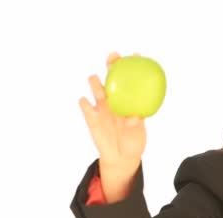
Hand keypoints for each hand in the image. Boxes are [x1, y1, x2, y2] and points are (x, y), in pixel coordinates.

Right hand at [79, 52, 145, 167]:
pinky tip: (86, 102)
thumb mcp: (138, 135)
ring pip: (96, 87)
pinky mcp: (90, 115)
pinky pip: (84, 105)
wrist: (120, 157)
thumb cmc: (133, 143)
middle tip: (113, 58)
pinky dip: (85, 102)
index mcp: (129, 99)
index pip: (131, 78)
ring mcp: (101, 105)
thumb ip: (136, 125)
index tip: (136, 54)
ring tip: (99, 87)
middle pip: (111, 76)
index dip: (132, 65)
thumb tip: (134, 117)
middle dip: (111, 64)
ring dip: (96, 84)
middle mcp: (115, 98)